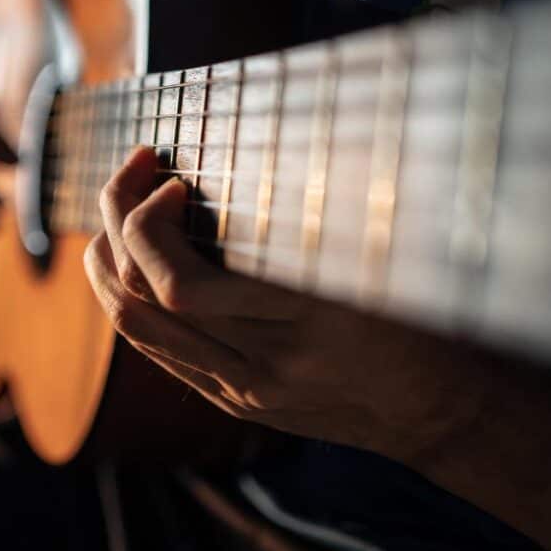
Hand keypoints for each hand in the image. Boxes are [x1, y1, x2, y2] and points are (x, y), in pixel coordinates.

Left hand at [84, 146, 494, 463]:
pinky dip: (128, 296)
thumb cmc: (426, 316)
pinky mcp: (232, 400)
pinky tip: (132, 258)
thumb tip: (261, 138)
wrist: (442, 411)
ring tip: (119, 208)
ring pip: (135, 327)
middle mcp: (260, 365)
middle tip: (134, 169)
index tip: (175, 179)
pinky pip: (154, 348)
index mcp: (303, 322)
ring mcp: (240, 388)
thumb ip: (319, 216)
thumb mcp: (386, 256)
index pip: (179, 284)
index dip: (154, 220)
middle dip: (118, 218)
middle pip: (141, 297)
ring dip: (108, 260)